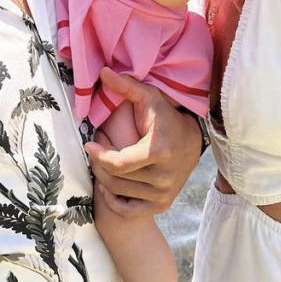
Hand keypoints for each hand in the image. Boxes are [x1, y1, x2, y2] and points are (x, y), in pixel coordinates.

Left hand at [85, 67, 201, 217]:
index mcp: (160, 150)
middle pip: (116, 178)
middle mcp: (164, 176)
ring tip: (100, 164)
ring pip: (120, 192)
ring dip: (104, 179)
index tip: (89, 145)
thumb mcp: (149, 97)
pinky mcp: (163, 204)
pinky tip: (110, 185)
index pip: (119, 163)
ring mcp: (165, 193)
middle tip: (93, 154)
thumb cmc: (166, 117)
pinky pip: (129, 209)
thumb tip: (103, 72)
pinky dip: (114, 200)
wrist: (192, 141)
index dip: (99, 156)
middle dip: (98, 165)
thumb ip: (126, 86)